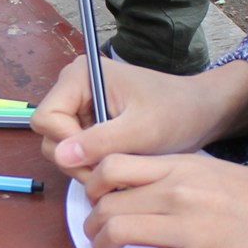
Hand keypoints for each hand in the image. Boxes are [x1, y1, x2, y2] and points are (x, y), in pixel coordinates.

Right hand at [35, 57, 247, 172]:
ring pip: (62, 147)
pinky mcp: (90, 121)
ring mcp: (81, 105)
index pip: (46, 117)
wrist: (200, 111)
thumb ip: (99, 142)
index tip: (98, 160)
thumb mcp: (141, 130)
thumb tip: (60, 156)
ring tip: (117, 169)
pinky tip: (117, 165)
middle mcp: (74, 87)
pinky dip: (92, 163)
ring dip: (84, 165)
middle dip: (75, 159)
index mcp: (81, 76)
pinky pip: (76, 150)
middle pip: (51, 134)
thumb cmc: (176, 112)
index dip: (66, 143)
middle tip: (109, 172)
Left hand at [82, 152, 247, 247]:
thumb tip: (141, 185)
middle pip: (106, 203)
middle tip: (95, 233)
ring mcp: (185, 229)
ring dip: (101, 247)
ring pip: (115, 232)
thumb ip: (177, 174)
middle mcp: (177, 193)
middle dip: (91, 222)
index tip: (94, 198)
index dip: (92, 184)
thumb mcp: (215, 171)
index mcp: (182, 166)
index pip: (112, 165)